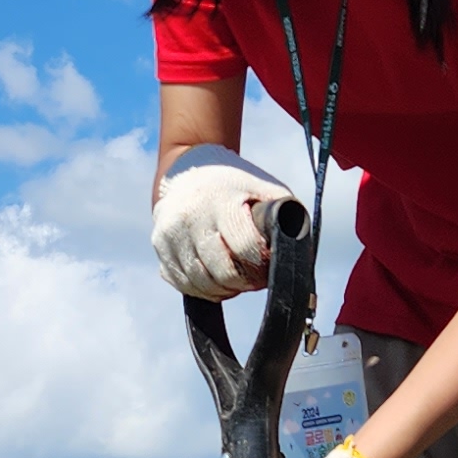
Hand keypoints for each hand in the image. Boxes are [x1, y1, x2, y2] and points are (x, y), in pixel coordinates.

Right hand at [150, 146, 301, 302]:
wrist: (190, 167)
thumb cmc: (235, 184)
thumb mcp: (264, 188)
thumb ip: (284, 215)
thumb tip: (299, 251)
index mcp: (221, 201)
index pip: (245, 249)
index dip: (260, 267)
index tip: (266, 268)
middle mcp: (191, 216)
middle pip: (221, 273)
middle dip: (243, 283)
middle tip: (252, 279)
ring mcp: (170, 232)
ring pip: (200, 284)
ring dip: (222, 290)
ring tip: (235, 280)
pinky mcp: (159, 245)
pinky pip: (182, 284)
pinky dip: (201, 289)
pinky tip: (213, 279)